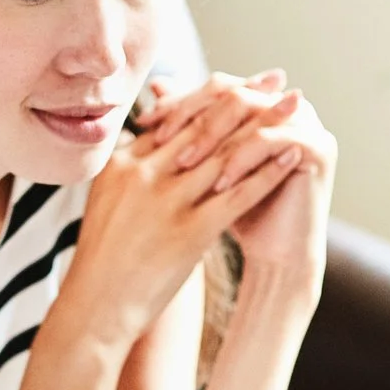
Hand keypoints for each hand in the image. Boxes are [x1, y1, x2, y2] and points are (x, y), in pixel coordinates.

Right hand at [66, 73, 318, 340]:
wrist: (94, 309)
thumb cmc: (104, 262)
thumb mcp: (107, 203)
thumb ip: (132, 170)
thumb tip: (151, 139)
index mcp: (122, 163)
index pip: (176, 119)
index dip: (213, 97)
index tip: (240, 81)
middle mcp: (142, 174)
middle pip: (203, 126)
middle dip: (244, 99)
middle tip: (275, 79)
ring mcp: (164, 202)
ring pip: (224, 154)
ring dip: (266, 127)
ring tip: (294, 108)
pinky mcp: (187, 233)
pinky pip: (236, 195)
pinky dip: (267, 173)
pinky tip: (290, 156)